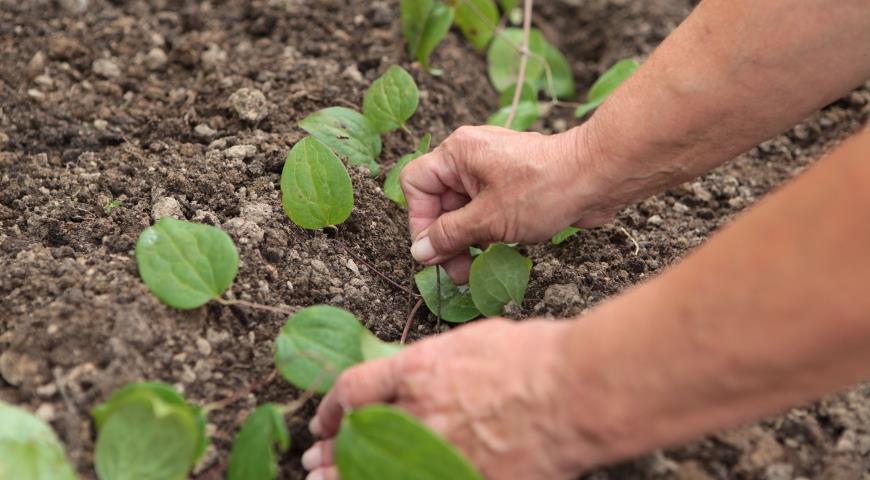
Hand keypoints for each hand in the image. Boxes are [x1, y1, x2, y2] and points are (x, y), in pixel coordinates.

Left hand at [301, 319, 591, 479]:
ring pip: (377, 471)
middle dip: (331, 453)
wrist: (573, 390)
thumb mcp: (475, 341)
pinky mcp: (465, 479)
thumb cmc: (534, 356)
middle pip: (356, 439)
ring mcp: (439, 451)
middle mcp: (419, 412)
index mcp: (418, 370)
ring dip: (346, 479)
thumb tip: (422, 375)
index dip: (333, 407)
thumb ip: (439, 363)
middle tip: (314, 463)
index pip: (355, 389)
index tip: (326, 421)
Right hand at [400, 125, 618, 282]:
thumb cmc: (544, 189)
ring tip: (473, 268)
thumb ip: (449, 236)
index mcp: (457, 153)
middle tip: (456, 271)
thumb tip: (420, 251)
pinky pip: (485, 209)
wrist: (598, 177)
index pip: (417, 184)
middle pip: (438, 200)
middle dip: (445, 237)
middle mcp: (470, 156)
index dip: (419, 219)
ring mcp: (492, 169)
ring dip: (464, 239)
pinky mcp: (511, 184)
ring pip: (462, 208)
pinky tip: (493, 251)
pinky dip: (484, 231)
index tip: (434, 250)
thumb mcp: (488, 219)